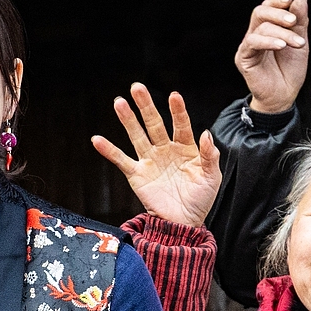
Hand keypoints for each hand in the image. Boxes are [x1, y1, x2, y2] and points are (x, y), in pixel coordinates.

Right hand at [93, 85, 220, 227]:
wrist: (184, 223)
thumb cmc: (200, 198)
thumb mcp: (212, 177)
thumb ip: (210, 155)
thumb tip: (206, 133)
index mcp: (185, 148)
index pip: (181, 125)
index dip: (177, 111)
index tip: (174, 96)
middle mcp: (165, 150)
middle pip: (154, 123)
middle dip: (146, 106)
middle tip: (137, 87)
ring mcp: (150, 160)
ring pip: (137, 136)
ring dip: (127, 120)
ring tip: (119, 102)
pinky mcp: (137, 175)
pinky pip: (121, 160)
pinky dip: (109, 150)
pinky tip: (98, 139)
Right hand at [235, 0, 308, 115]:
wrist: (284, 96)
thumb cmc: (290, 71)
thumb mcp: (300, 44)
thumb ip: (300, 23)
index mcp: (267, 29)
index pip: (268, 7)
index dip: (277, 1)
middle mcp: (255, 34)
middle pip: (260, 12)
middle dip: (278, 13)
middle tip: (294, 22)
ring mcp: (248, 46)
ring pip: (260, 27)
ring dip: (281, 32)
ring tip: (297, 43)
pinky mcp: (243, 58)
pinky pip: (252, 42)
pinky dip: (268, 41)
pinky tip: (281, 46)